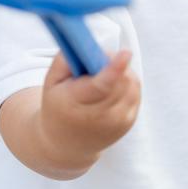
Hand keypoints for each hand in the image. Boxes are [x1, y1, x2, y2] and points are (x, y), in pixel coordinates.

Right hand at [39, 49, 140, 166]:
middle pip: (119, 80)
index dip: (115, 68)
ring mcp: (117, 122)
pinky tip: (112, 86)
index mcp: (75, 104)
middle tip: (96, 61)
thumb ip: (65, 59)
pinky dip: (127, 82)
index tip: (125, 53)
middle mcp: (99, 117)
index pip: (101, 86)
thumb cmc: (58, 104)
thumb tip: (88, 45)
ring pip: (131, 83)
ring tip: (102, 75)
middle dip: (113, 62)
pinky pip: (135, 91)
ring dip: (122, 71)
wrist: (67, 143)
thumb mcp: (51, 81)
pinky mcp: (128, 122)